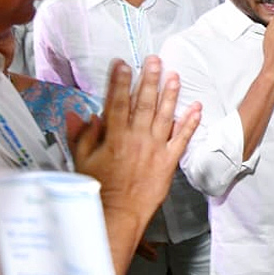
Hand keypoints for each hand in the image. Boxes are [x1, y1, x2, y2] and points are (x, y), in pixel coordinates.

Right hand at [71, 57, 201, 242]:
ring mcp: (155, 149)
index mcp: (114, 137)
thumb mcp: (83, 161)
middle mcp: (136, 139)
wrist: (119, 213)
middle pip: (144, 104)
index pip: (116, 103)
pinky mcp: (169, 161)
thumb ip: (81, 136)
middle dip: (149, 80)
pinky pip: (182, 139)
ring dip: (170, 94)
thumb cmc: (99, 188)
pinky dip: (190, 123)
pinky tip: (196, 107)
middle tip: (154, 61)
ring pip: (164, 116)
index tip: (123, 64)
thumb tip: (77, 114)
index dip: (119, 82)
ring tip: (174, 76)